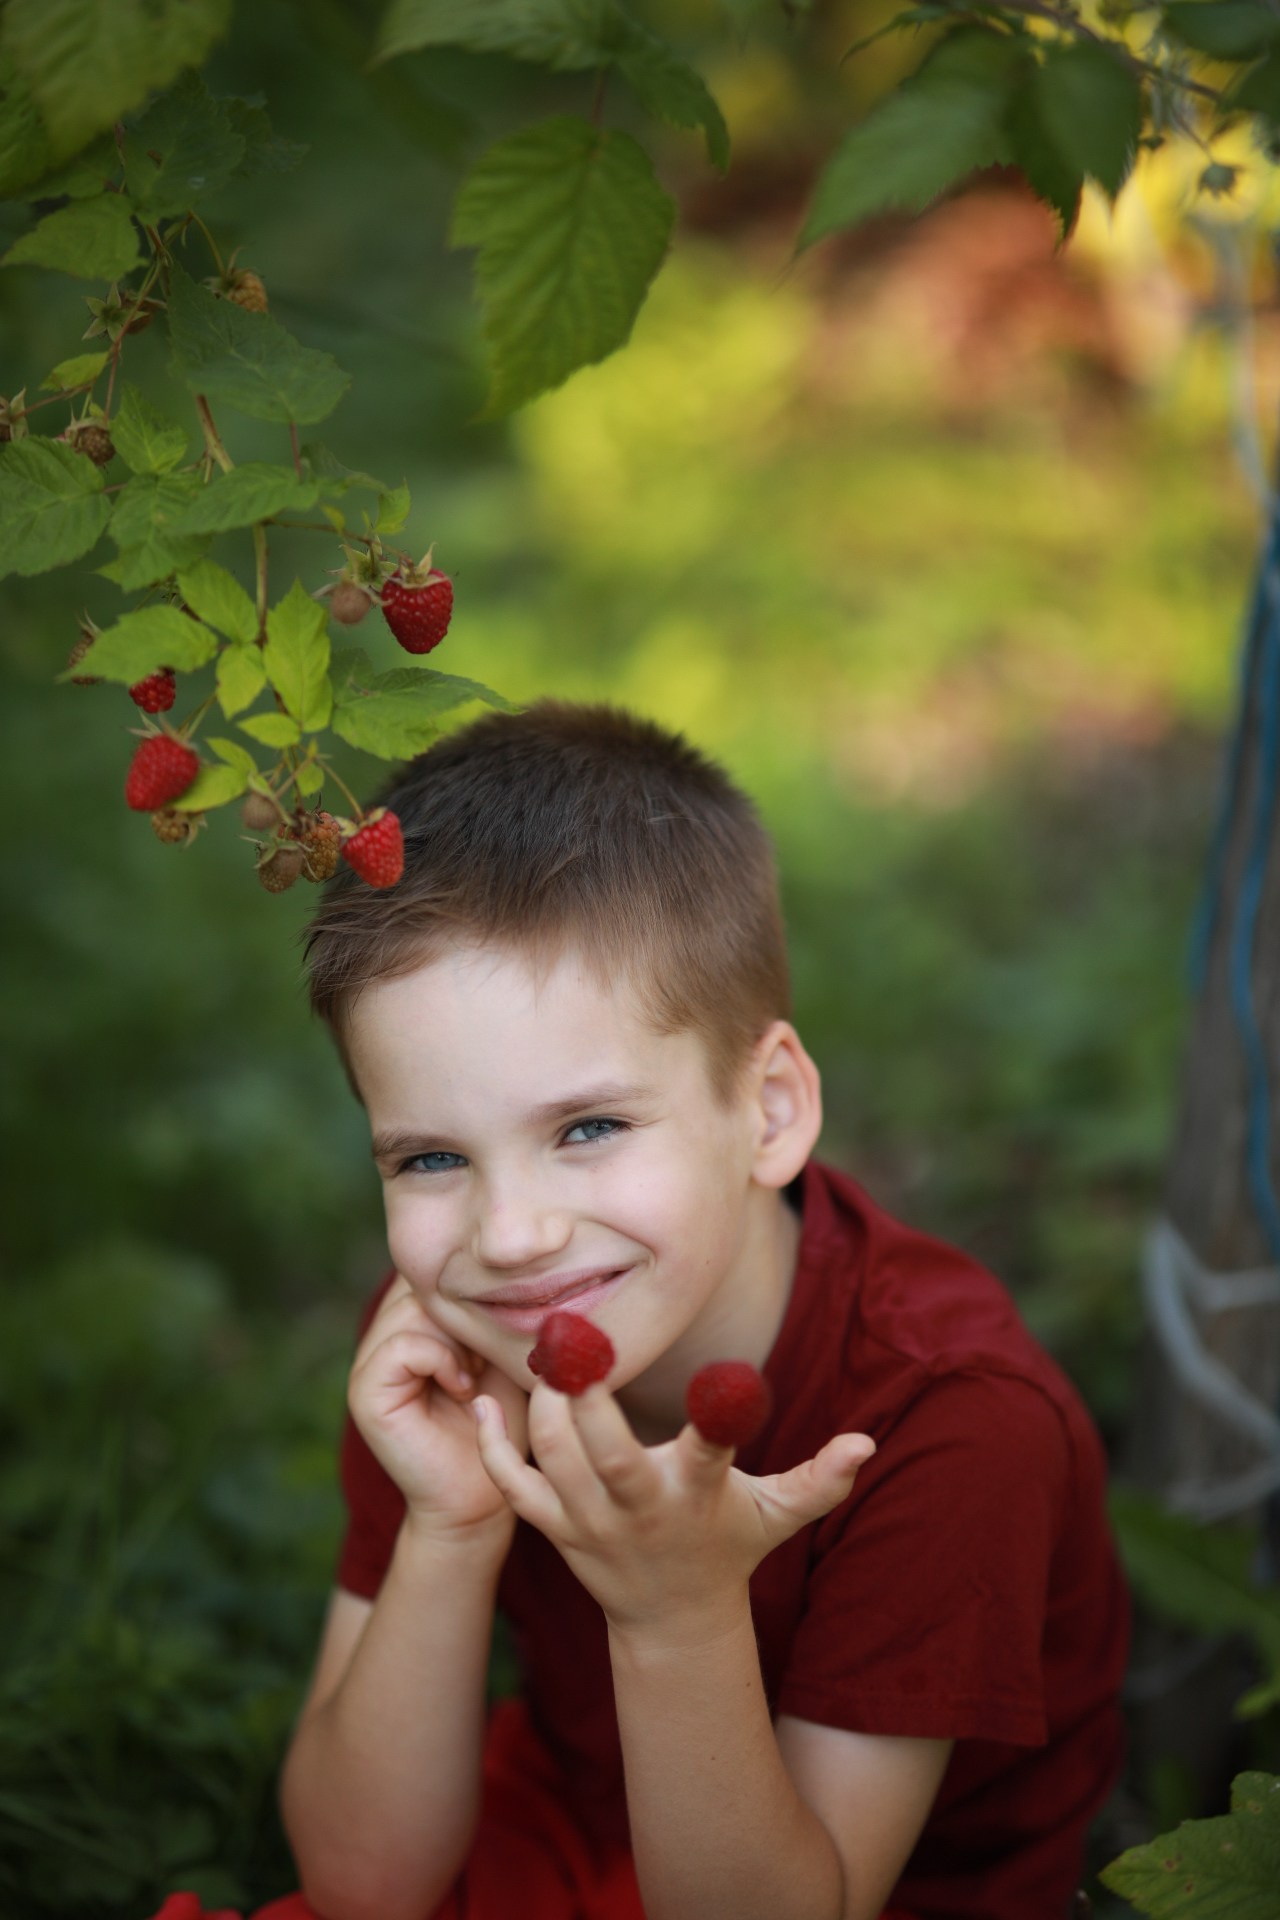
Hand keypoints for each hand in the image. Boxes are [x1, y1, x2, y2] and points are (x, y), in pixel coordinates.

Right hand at [348, 1275, 530, 1548]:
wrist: (484, 1495)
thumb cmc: (501, 1422)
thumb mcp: (498, 1349)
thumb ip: (483, 1308)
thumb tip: (492, 1262)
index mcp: (409, 1324)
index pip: (429, 1270)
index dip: (468, 1287)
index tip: (497, 1329)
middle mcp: (382, 1338)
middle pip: (419, 1283)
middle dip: (462, 1311)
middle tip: (486, 1356)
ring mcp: (368, 1364)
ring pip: (410, 1309)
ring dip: (454, 1337)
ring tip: (475, 1373)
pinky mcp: (365, 1392)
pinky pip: (401, 1346)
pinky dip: (439, 1360)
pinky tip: (461, 1387)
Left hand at [469, 1380, 873, 1640]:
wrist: (672, 1621)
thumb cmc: (728, 1545)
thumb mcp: (777, 1516)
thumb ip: (820, 1480)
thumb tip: (867, 1443)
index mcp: (697, 1496)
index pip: (713, 1452)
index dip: (719, 1417)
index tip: (725, 1374)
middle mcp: (641, 1510)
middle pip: (608, 1458)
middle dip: (588, 1400)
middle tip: (574, 1332)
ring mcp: (591, 1524)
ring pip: (555, 1462)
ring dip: (545, 1405)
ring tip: (548, 1350)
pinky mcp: (555, 1529)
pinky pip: (515, 1487)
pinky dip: (494, 1447)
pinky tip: (484, 1402)